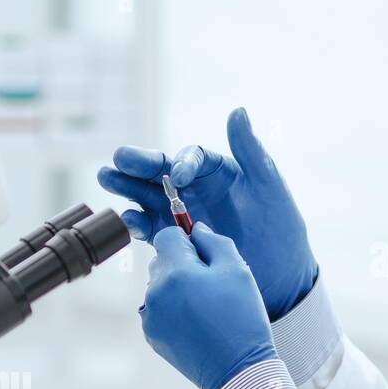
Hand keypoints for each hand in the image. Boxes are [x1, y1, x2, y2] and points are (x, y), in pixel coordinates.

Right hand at [98, 107, 318, 320]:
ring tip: (107, 179)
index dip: (183, 163)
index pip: (192, 157)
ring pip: (146, 197)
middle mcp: (193, 190)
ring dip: (127, 189)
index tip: (178, 176)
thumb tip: (238, 112)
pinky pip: (148, 230)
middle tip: (118, 160)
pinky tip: (129, 220)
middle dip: (137, 165)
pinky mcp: (171, 242)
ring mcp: (179, 216)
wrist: (279, 277)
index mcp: (216, 171)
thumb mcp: (270, 187)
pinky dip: (136, 224)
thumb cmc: (280, 228)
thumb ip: (251, 150)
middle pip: (159, 172)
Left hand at [141, 223, 276, 388]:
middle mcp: (155, 292)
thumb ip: (213, 242)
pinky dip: (172, 310)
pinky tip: (196, 323)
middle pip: (161, 262)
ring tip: (205, 307)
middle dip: (182, 265)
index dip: (186, 241)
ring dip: (176, 288)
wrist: (237, 369)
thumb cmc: (242, 318)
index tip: (202, 256)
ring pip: (159, 286)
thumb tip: (194, 231)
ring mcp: (150, 315)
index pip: (166, 237)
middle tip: (210, 285)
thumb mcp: (237, 270)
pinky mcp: (151, 334)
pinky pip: (158, 309)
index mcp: (175, 272)